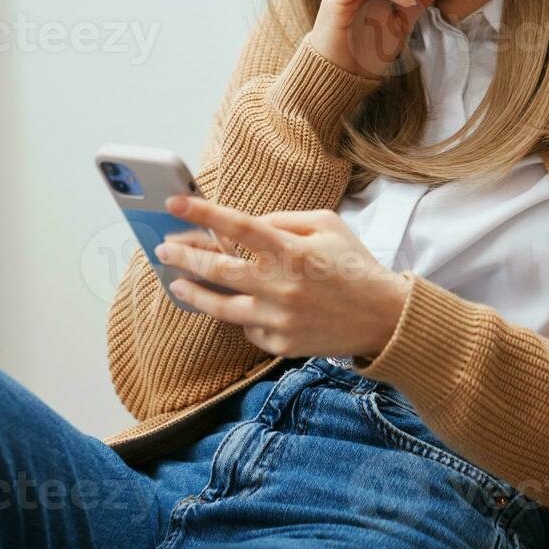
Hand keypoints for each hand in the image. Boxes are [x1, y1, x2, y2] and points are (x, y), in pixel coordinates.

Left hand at [153, 194, 412, 359]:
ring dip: (192, 292)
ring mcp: (278, 319)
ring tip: (176, 282)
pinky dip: (241, 316)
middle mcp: (281, 285)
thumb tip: (245, 225)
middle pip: (217, 268)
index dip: (202, 212)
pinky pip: (247, 328)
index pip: (237, 226)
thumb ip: (283, 221)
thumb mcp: (327, 225)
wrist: (384, 318)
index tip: (174, 203)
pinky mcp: (280, 345)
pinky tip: (238, 306)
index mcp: (292, 250)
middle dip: (183, 255)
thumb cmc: (353, 264)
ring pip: (219, 306)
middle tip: (163, 248)